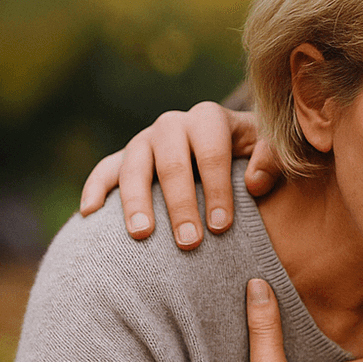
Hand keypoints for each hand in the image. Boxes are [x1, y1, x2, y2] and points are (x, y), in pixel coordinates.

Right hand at [78, 101, 283, 248]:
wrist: (231, 147)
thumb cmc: (254, 155)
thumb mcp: (271, 150)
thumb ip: (272, 159)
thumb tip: (254, 184)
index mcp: (209, 119)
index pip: (211, 152)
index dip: (217, 189)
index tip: (222, 226)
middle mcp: (173, 125)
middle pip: (171, 163)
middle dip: (180, 204)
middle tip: (189, 242)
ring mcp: (145, 141)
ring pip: (134, 166)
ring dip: (137, 202)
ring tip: (142, 236)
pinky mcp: (125, 159)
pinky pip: (105, 170)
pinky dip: (95, 188)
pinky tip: (89, 213)